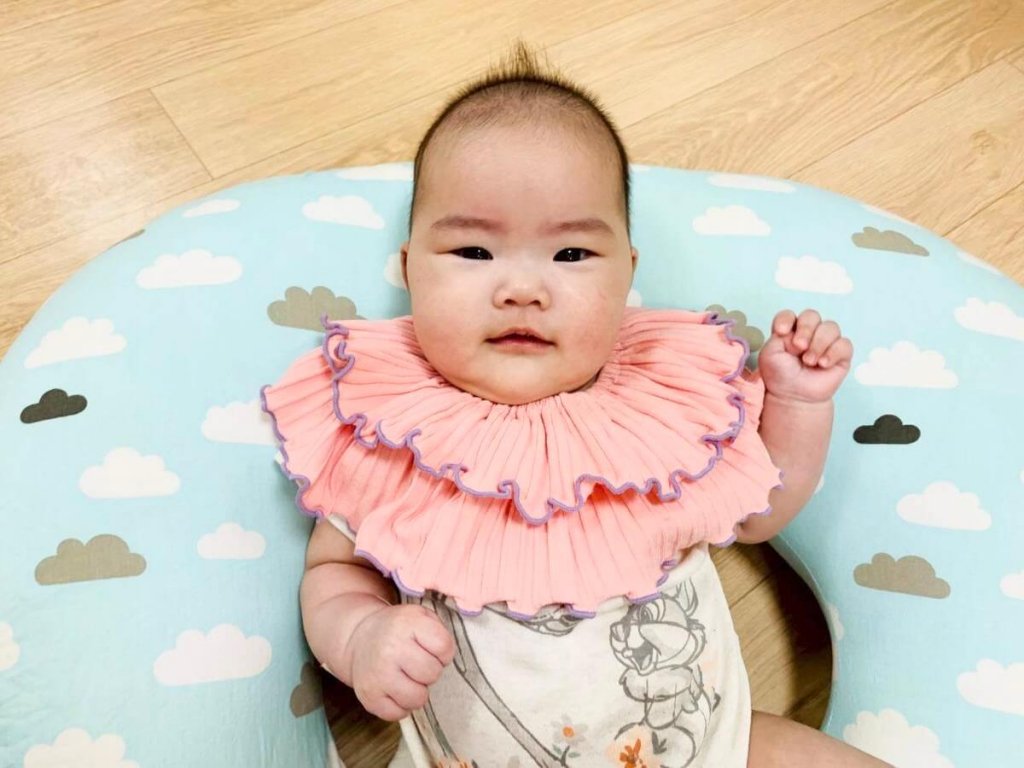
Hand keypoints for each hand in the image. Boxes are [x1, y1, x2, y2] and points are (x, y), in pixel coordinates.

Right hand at [347, 604, 454, 720]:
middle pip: (432, 673)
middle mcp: (390, 648)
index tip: (432, 650)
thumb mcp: (419, 616)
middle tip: (418, 664)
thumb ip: (438, 631)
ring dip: (418, 691)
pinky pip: (399, 714)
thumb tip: (447, 656)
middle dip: (430, 671)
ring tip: (408, 678)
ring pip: (418, 698)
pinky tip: (395, 690)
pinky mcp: (369, 697)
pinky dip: (401, 706)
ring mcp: (378, 674)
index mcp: (406, 623)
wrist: (359, 639)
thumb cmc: (398, 630)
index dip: (443, 652)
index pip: (444, 646)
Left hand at [757, 309, 852, 403]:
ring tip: (809, 361)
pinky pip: (844, 344)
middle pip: (811, 316)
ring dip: (819, 343)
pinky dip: (833, 353)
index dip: (786, 319)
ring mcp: (825, 342)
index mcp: (789, 330)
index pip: (789, 315)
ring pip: (830, 327)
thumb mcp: (769, 355)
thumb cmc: (781, 375)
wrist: (794, 396)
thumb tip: (795, 331)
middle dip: (806, 329)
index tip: (781, 331)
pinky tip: (823, 364)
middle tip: (799, 347)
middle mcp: (808, 333)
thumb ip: (778, 338)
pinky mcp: (840, 354)